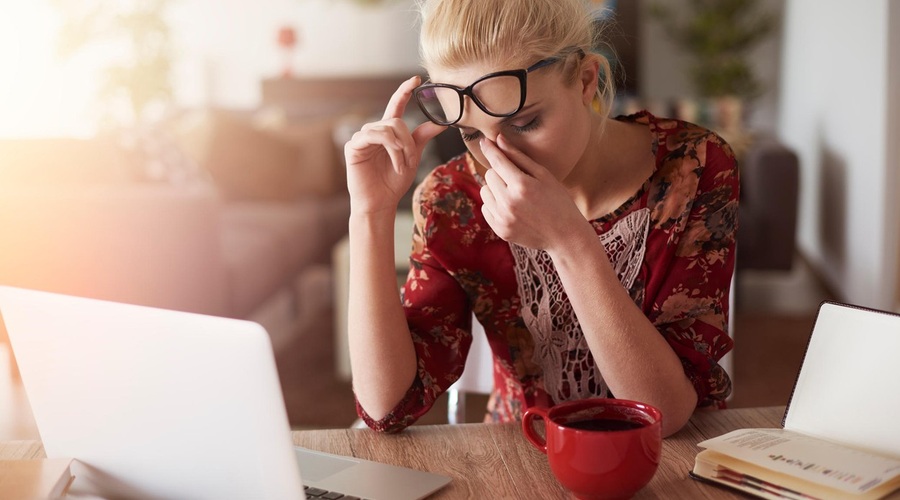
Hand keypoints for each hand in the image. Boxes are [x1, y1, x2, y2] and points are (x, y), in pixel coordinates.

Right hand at [344, 76, 445, 214]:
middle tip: (411, 161)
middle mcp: (374, 131)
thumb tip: (440, 123)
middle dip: (408, 142)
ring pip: (388, 128)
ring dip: (400, 148)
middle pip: (397, 121)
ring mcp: (362, 137)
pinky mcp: (353, 146)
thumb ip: (421, 138)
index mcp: (388, 132)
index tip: (416, 79)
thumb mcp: (412, 157)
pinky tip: (394, 163)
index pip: (396, 106)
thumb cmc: (393, 182)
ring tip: (402, 165)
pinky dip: (390, 149)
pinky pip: (374, 136)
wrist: (380, 203)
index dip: (404, 91)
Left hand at [479, 135, 588, 250]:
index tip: (484, 141)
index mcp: (522, 185)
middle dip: (500, 173)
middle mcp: (509, 202)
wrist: (565, 236)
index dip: (490, 149)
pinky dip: (494, 204)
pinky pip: (485, 208)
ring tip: (514, 194)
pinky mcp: (500, 229)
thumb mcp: (543, 175)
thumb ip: (519, 157)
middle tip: (517, 179)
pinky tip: (512, 207)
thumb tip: (498, 139)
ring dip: (495, 189)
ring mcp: (503, 218)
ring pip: (484, 191)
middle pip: (489, 175)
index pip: (497, 161)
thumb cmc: (558, 200)